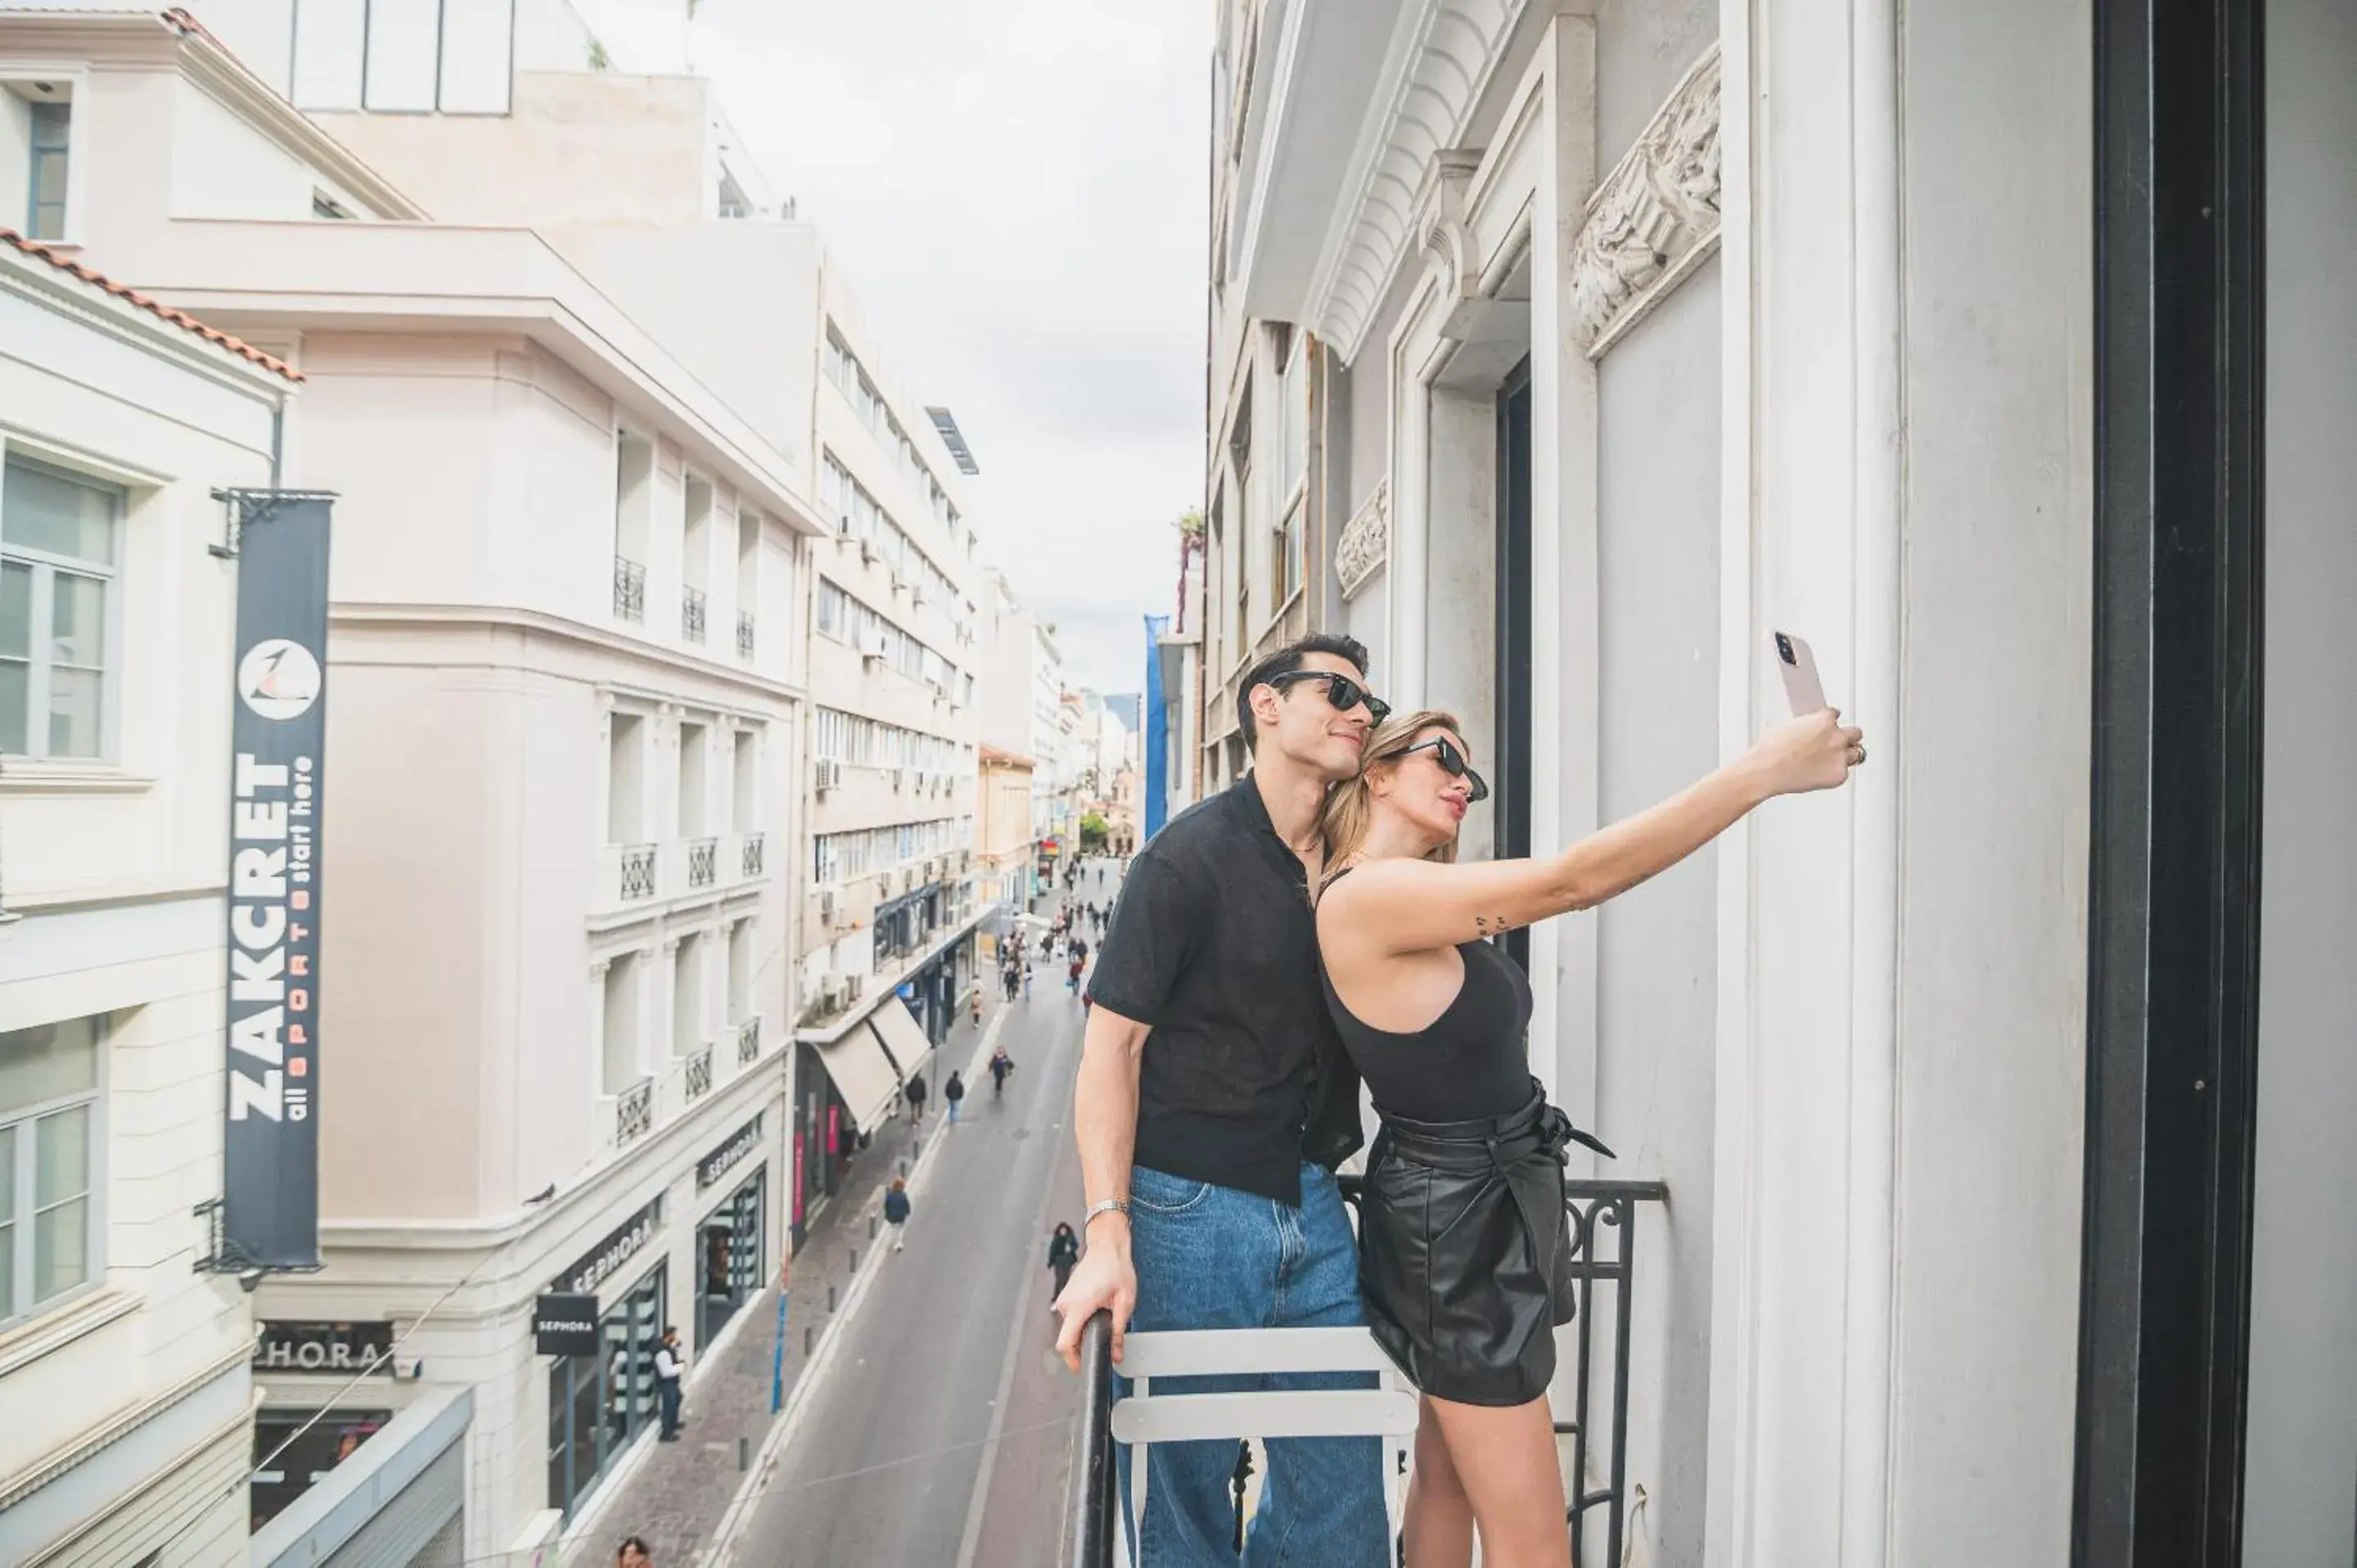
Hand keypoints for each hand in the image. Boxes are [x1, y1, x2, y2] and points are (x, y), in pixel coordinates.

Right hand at [1052, 1237, 1136, 1371]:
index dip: (1073, 1361)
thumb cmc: (1115, 1267)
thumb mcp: (1125, 1302)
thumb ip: (1119, 1331)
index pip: (1065, 1344)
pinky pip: (1071, 1316)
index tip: (1081, 1368)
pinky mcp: (1067, 1295)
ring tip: (1103, 1314)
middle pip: (1069, 1337)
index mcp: (1079, 1306)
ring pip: (1071, 1327)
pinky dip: (1083, 1318)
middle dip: (1085, 1342)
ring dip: (1085, 1328)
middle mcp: (1067, 1303)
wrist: (1107, 1246)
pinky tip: (1097, 1307)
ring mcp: (1064, 1298)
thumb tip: (1116, 1353)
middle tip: (1104, 1335)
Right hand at [1746, 707, 1865, 795]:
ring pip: (1857, 753)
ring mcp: (1840, 756)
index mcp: (1824, 719)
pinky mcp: (1839, 775)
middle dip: (1846, 737)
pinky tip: (1820, 774)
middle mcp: (1836, 736)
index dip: (1828, 722)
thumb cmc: (1770, 750)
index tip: (1824, 728)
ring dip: (1847, 755)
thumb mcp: (1787, 727)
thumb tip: (1807, 731)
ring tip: (1834, 760)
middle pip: (1855, 733)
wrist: (1765, 771)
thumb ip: (1806, 726)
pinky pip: (1844, 772)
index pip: (1836, 714)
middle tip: (1835, 743)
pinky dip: (1834, 774)